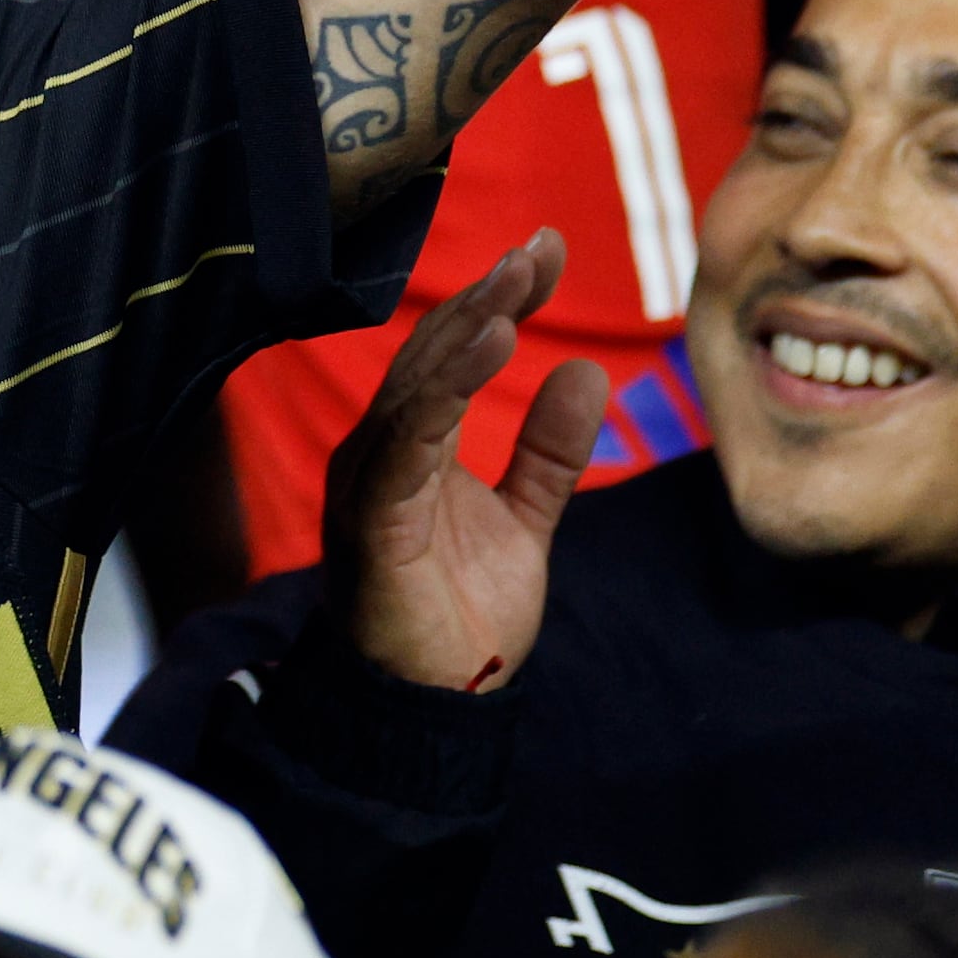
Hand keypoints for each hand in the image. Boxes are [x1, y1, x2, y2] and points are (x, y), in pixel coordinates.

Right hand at [325, 232, 605, 692]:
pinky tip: (490, 342)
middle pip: (431, 355)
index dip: (497, 300)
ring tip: (517, 282)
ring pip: (417, 385)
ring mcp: (372, 482)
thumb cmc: (463, 618)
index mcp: (413, 449)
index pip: (451, 356)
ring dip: (468, 328)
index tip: (546, 250)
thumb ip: (549, 453)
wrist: (436, 710)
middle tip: (539, 247)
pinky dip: (445, 386)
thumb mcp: (524, 521)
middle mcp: (382, 453)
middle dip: (487, 296)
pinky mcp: (373, 518)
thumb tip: (585, 371)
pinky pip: (408, 439)